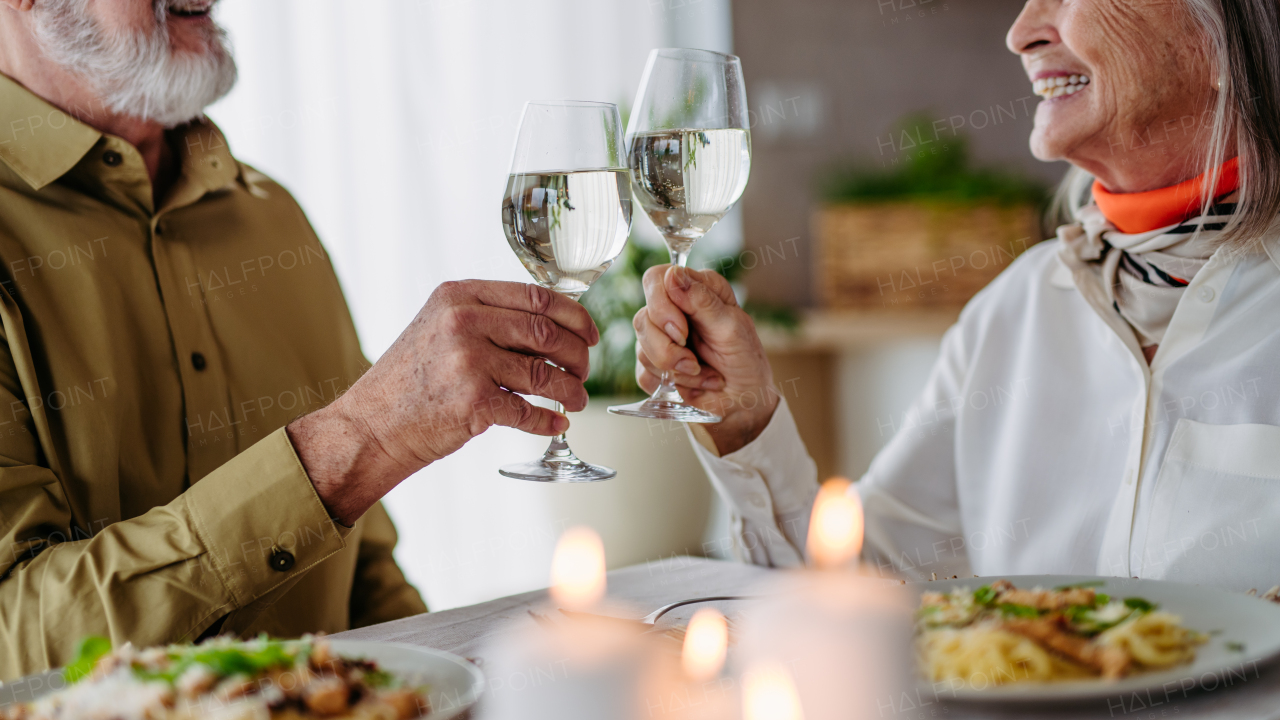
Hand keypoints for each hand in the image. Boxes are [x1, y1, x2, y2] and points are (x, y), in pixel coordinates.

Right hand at [288, 280, 597, 522]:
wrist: (371, 425)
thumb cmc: (411, 380)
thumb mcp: (439, 327)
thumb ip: (487, 318)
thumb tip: (552, 327)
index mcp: (459, 296)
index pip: (536, 296)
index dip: (574, 315)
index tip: (589, 333)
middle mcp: (463, 322)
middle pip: (547, 332)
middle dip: (577, 354)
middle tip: (584, 370)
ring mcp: (468, 362)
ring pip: (543, 373)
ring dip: (570, 390)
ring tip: (577, 399)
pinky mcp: (472, 403)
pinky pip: (529, 411)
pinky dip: (548, 420)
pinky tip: (556, 423)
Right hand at [634, 265, 777, 454]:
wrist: (745, 400)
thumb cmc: (746, 360)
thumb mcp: (732, 327)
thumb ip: (702, 300)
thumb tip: (672, 274)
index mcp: (695, 289)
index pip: (656, 279)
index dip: (661, 306)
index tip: (682, 332)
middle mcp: (674, 309)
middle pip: (642, 319)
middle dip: (668, 349)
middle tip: (694, 362)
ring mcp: (660, 338)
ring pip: (641, 349)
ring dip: (676, 371)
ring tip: (703, 373)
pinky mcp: (653, 365)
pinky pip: (644, 374)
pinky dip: (671, 385)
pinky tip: (693, 384)